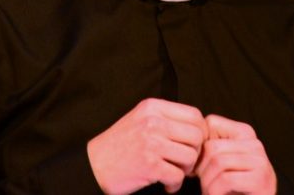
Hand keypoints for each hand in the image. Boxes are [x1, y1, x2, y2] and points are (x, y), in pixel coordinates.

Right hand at [87, 98, 207, 193]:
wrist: (94, 165)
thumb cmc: (119, 144)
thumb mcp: (140, 119)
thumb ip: (165, 118)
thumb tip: (198, 127)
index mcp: (153, 107)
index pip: (194, 114)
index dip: (200, 131)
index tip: (193, 144)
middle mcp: (153, 122)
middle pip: (197, 135)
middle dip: (195, 152)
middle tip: (184, 162)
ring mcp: (151, 143)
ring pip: (191, 156)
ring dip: (186, 170)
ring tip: (173, 172)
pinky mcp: (149, 166)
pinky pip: (178, 176)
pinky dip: (174, 185)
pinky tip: (165, 185)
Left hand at [196, 114, 276, 194]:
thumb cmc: (233, 189)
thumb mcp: (221, 163)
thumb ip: (210, 148)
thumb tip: (189, 143)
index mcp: (244, 132)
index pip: (211, 123)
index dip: (199, 147)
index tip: (198, 167)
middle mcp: (255, 143)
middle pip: (212, 146)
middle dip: (201, 169)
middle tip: (204, 184)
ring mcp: (260, 161)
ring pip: (218, 162)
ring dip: (207, 183)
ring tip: (210, 192)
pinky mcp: (260, 180)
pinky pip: (226, 180)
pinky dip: (214, 192)